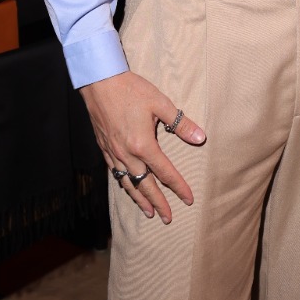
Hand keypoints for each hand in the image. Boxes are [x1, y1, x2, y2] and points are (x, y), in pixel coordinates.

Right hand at [81, 71, 204, 223]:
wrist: (100, 82)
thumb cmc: (132, 90)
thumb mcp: (161, 103)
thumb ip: (181, 123)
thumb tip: (200, 138)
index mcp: (143, 144)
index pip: (165, 172)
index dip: (178, 187)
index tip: (188, 199)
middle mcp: (127, 154)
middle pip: (145, 184)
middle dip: (158, 202)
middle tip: (168, 218)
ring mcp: (113, 152)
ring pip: (128, 183)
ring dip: (140, 199)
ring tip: (150, 212)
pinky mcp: (104, 148)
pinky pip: (115, 173)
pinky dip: (124, 185)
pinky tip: (129, 188)